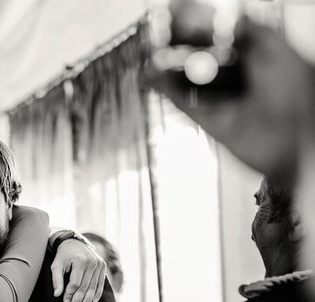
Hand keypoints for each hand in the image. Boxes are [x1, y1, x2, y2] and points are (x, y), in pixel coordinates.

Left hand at [51, 239, 105, 301]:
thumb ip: (56, 279)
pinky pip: (100, 283)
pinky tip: (93, 301)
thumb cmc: (63, 256)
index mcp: (80, 260)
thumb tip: (57, 295)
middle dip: (78, 300)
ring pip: (93, 286)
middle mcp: (92, 261)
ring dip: (88, 299)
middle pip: (85, 286)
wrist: (74, 243)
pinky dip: (97, 293)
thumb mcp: (56, 265)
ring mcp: (99, 263)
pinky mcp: (103, 265)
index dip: (70, 294)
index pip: (75, 282)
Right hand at [144, 19, 314, 180]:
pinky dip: (168, 92)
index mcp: (259, 57)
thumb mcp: (274, 49)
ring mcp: (227, 102)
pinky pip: (186, 105)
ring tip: (149, 56)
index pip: (220, 35)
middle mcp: (241, 79)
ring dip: (168, 69)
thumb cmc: (299, 96)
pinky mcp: (215, 124)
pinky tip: (154, 78)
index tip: (176, 13)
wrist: (301, 139)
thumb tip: (223, 15)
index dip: (198, 24)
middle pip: (201, 58)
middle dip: (178, 46)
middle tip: (158, 34)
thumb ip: (247, 29)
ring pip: (191, 82)